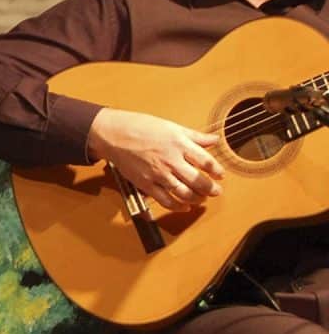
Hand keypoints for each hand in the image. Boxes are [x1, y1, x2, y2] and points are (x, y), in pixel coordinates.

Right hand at [86, 108, 223, 211]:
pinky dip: (179, 207)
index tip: (220, 175)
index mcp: (179, 144)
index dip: (217, 171)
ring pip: (185, 194)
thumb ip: (195, 136)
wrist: (113, 134)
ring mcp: (159, 174)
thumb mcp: (171, 126)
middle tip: (216, 191)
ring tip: (201, 198)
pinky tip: (185, 207)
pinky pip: (166, 201)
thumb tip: (214, 139)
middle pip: (199, 181)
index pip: (207, 162)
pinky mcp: (147, 184)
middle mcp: (171, 160)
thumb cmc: (140, 126)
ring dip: (197, 199)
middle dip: (211, 189)